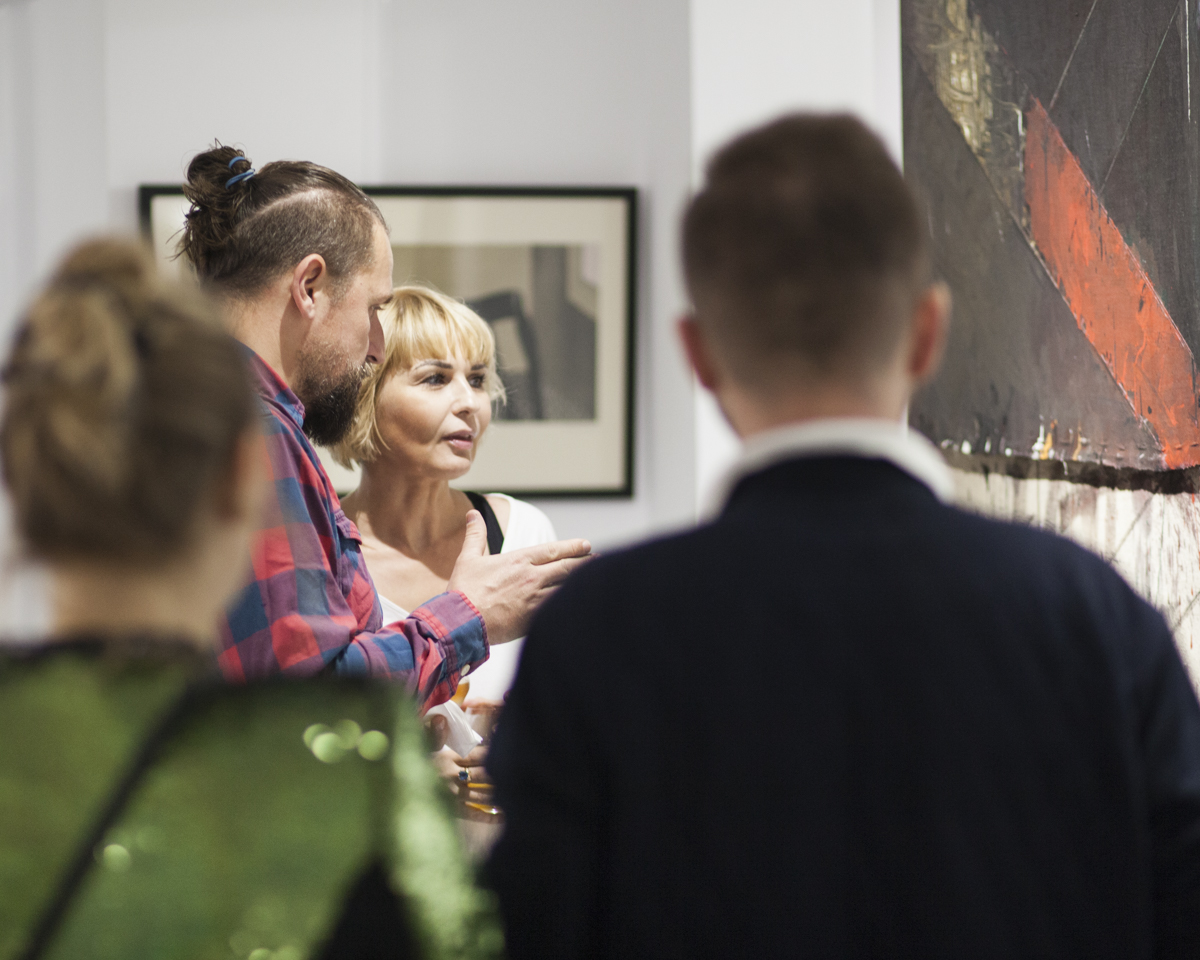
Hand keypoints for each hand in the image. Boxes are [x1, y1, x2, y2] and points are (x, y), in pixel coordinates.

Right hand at [447, 509, 590, 642]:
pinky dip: (572, 606)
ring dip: (582, 583)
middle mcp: (531, 576)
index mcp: (518, 560)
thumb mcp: (468, 558)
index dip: (572, 547)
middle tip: (599, 559)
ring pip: (567, 587)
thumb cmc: (463, 591)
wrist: (461, 622)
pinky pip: (560, 609)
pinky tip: (583, 605)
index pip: (552, 550)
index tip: (586, 545)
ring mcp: (535, 598)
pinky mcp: (535, 618)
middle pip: (567, 567)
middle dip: (585, 563)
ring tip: (596, 581)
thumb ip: (475, 535)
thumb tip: (473, 513)